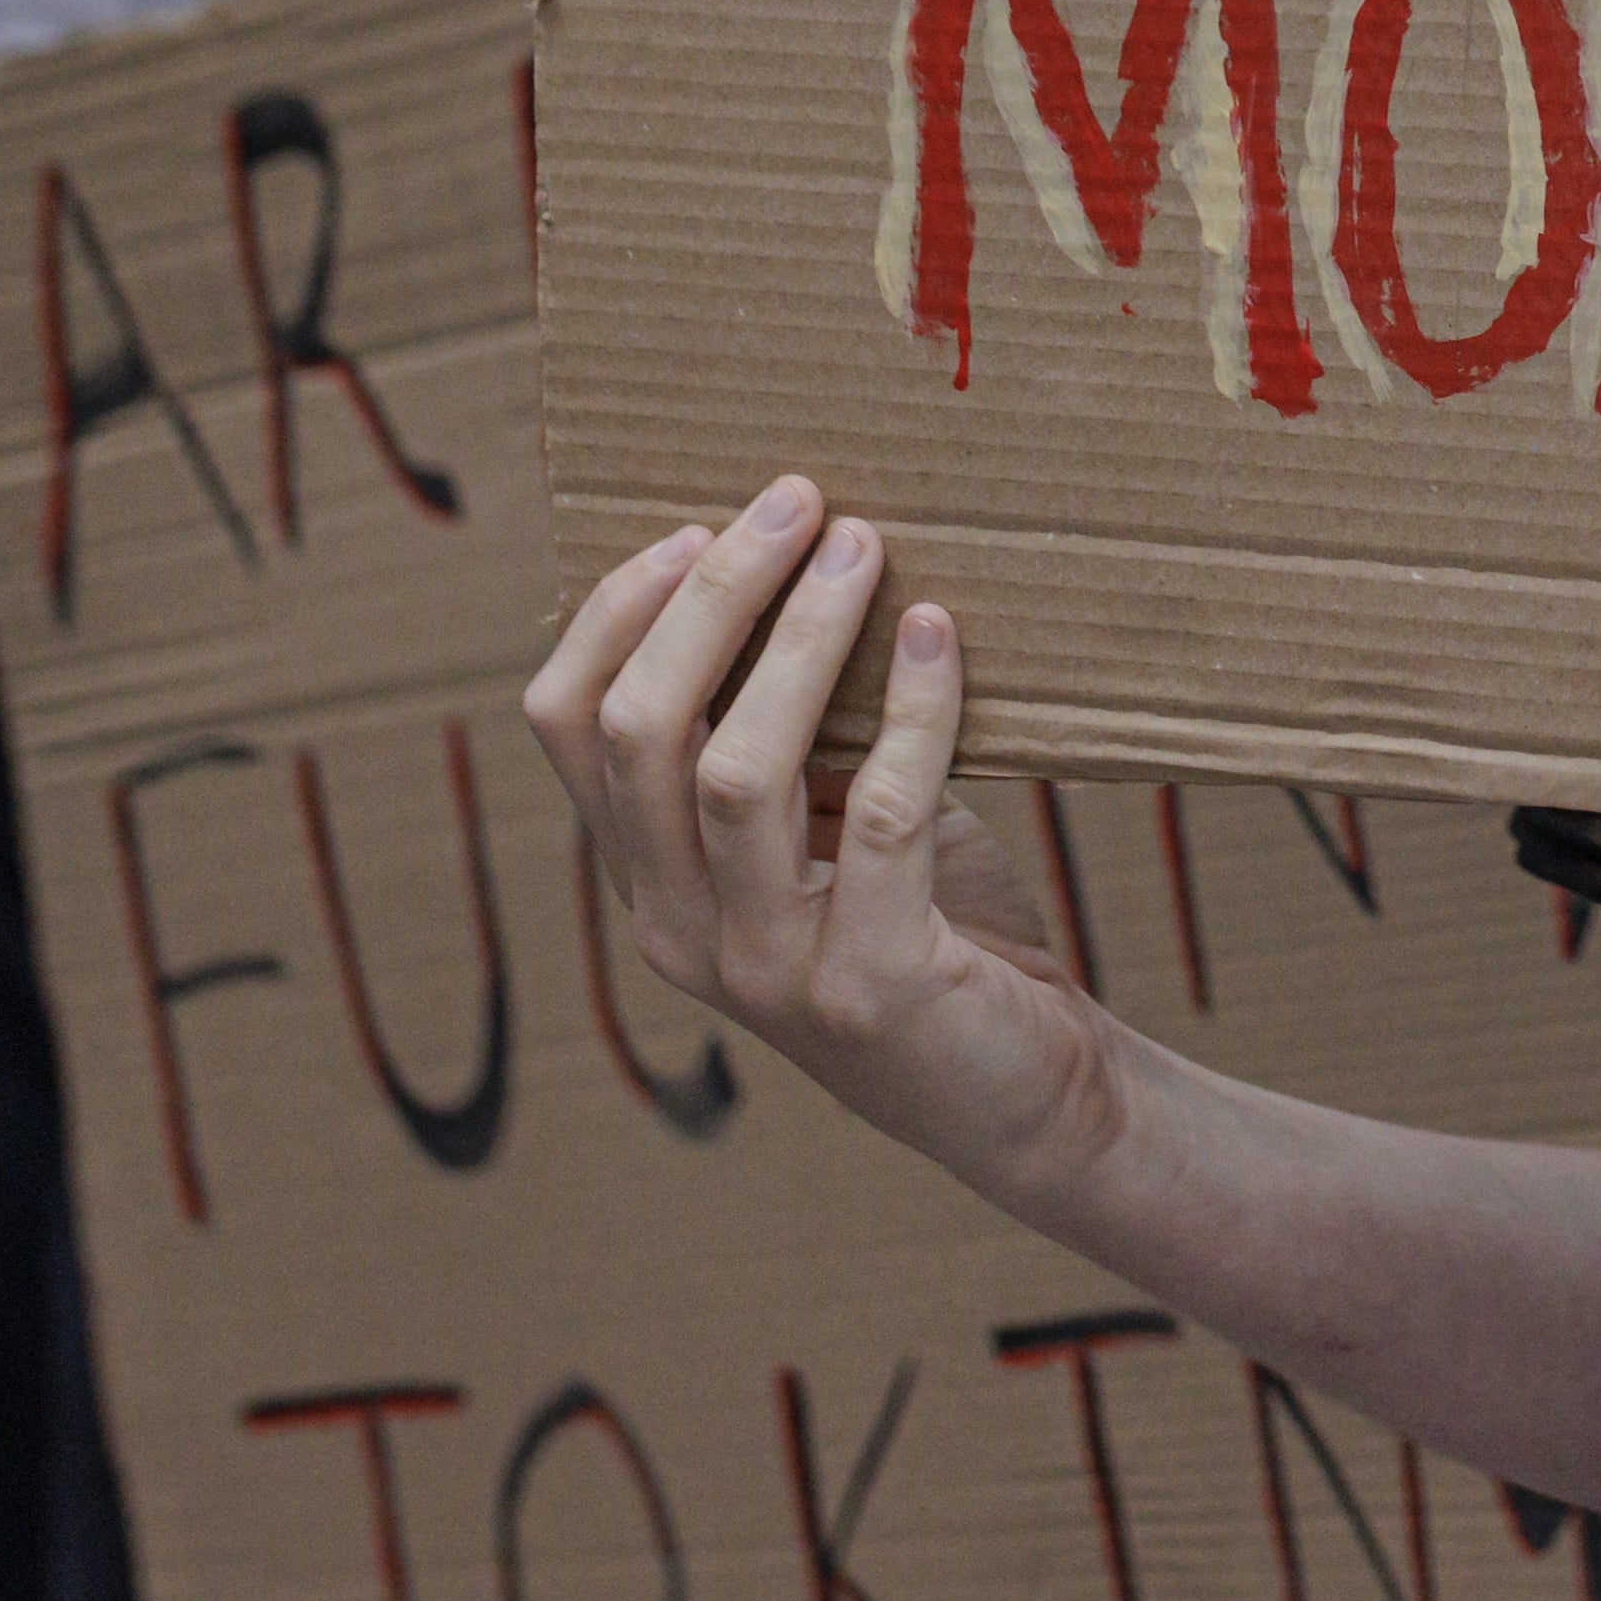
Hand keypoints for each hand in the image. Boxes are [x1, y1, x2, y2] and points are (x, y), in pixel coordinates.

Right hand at [525, 480, 1111, 1203]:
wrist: (1032, 1099)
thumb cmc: (934, 932)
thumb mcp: (830, 832)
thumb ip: (792, 739)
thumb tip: (794, 562)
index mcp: (650, 886)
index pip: (568, 728)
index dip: (613, 614)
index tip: (692, 524)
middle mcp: (682, 933)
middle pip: (641, 733)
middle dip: (710, 597)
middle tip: (794, 501)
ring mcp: (767, 972)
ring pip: (738, 771)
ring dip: (804, 638)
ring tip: (863, 546)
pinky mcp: (871, 987)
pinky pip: (880, 816)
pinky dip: (913, 712)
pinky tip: (941, 635)